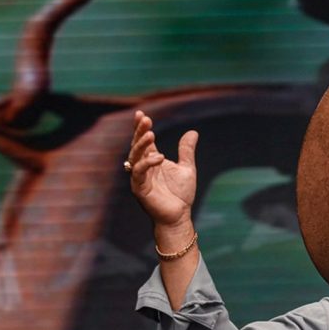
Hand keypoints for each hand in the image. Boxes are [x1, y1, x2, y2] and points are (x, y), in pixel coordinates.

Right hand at [128, 110, 197, 230]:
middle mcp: (143, 167)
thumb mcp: (187, 168)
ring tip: (151, 133)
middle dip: (139, 132)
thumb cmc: (181, 194)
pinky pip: (138, 173)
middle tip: (145, 119)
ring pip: (135, 156)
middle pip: (137, 145)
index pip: (144, 141)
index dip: (140, 127)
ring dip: (142, 144)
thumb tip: (193, 132)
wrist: (179, 216)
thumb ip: (186, 151)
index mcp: (152, 160)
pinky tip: (158, 157)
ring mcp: (139, 177)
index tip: (141, 113)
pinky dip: (146, 163)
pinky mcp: (139, 188)